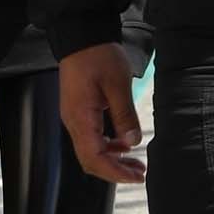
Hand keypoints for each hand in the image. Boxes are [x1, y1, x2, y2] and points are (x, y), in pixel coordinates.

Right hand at [59, 43, 144, 185]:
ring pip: (90, 151)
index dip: (115, 172)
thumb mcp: (118, 85)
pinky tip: (123, 145)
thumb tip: (132, 142)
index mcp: (81, 117)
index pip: (95, 157)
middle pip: (90, 160)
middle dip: (115, 171)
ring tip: (136, 163)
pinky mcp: (78, 112)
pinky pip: (90, 139)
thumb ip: (125, 116)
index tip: (135, 176)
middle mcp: (73, 122)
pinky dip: (107, 147)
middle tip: (139, 174)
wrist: (81, 37)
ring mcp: (74, 118)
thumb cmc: (97, 56)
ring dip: (112, 160)